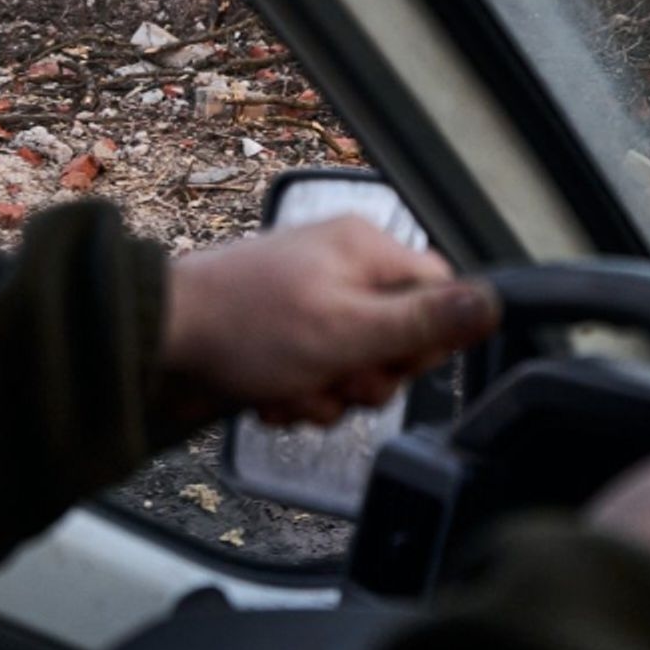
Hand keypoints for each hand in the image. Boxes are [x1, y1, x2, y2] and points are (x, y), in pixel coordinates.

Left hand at [158, 216, 499, 426]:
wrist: (154, 345)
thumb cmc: (246, 327)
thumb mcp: (351, 329)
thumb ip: (426, 321)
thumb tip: (494, 303)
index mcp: (367, 251)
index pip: (439, 295)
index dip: (424, 340)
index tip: (389, 357)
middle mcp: (343, 272)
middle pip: (399, 342)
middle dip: (365, 376)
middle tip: (331, 373)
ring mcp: (310, 308)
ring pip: (356, 371)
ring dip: (325, 395)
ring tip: (288, 386)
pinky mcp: (282, 342)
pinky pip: (317, 381)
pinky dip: (295, 398)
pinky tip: (267, 394)